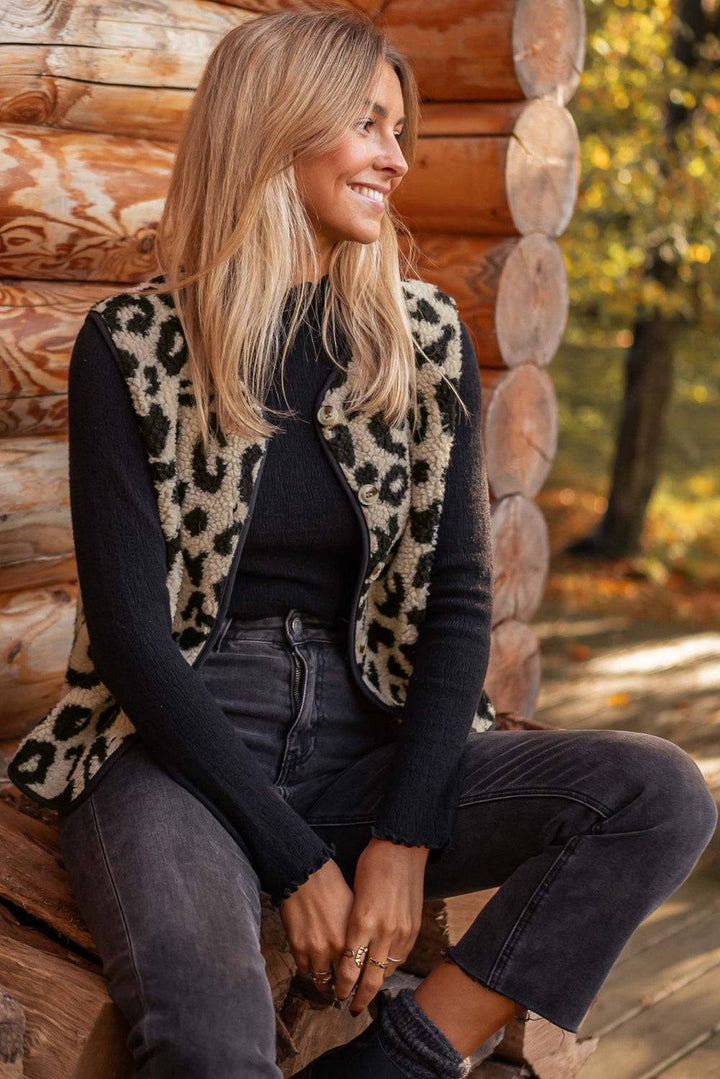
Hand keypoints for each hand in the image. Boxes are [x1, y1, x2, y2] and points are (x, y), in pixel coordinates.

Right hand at [278, 857, 353, 988]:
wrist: (307, 875)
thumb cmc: (334, 888)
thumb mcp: (355, 911)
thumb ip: (359, 937)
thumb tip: (365, 955)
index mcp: (353, 939)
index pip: (360, 973)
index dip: (360, 982)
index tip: (360, 986)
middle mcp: (335, 948)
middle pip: (342, 983)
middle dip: (344, 988)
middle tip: (343, 988)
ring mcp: (314, 949)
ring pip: (321, 979)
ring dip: (325, 979)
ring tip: (327, 976)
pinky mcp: (297, 947)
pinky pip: (304, 969)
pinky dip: (309, 967)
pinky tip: (312, 959)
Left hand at [333, 837, 427, 1014]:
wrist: (402, 849)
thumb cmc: (372, 866)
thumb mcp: (353, 897)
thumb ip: (351, 926)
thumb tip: (347, 952)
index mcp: (362, 922)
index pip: (349, 968)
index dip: (342, 987)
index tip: (337, 995)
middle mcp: (383, 931)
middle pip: (369, 980)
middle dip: (358, 999)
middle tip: (350, 1008)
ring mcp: (401, 931)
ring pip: (387, 972)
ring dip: (376, 985)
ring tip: (366, 992)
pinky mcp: (414, 928)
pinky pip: (401, 957)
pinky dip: (391, 967)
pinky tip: (383, 969)